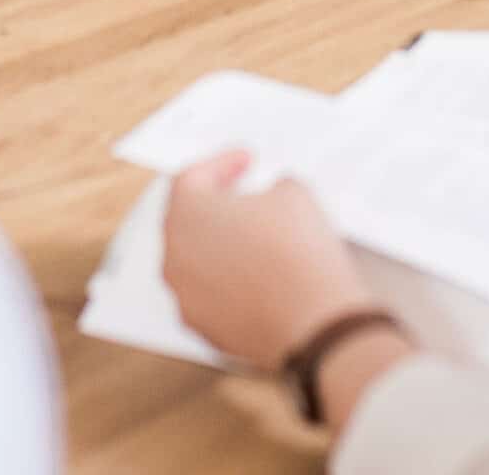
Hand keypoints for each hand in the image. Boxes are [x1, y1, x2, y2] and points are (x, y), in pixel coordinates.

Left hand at [163, 152, 380, 368]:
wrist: (314, 323)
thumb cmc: (298, 256)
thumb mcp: (294, 195)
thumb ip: (272, 187)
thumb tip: (272, 197)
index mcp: (186, 214)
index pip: (193, 178)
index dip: (222, 165)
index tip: (244, 161)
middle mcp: (175, 255)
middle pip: (187, 220)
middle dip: (216, 206)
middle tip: (245, 197)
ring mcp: (185, 296)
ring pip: (195, 260)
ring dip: (220, 247)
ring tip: (255, 240)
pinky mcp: (203, 327)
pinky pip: (209, 294)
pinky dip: (226, 282)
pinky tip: (257, 277)